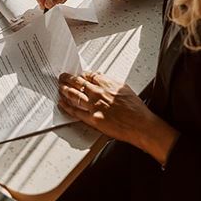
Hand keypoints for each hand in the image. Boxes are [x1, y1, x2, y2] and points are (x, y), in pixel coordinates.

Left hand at [57, 71, 177, 164]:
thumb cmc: (136, 110)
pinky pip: (76, 112)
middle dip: (69, 79)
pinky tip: (62, 103)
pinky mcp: (93, 118)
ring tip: (60, 87)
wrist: (140, 125)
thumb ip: (111, 85)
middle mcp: (99, 93)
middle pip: (79, 83)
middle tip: (63, 77)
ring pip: (74, 95)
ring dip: (65, 90)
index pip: (90, 75)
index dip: (82, 75)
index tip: (79, 75)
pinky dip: (67, 107)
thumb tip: (103, 82)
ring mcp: (95, 106)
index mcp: (108, 84)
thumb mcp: (125, 89)